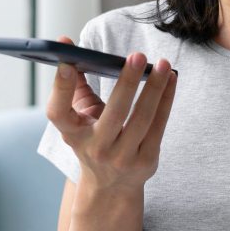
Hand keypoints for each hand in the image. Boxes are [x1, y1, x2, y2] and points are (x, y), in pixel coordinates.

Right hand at [45, 35, 177, 192]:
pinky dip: (166, 99)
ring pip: (142, 118)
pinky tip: (171, 79)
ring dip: (155, 88)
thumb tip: (67, 45)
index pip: (57, 112)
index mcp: (72, 134)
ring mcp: (122, 158)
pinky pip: (159, 125)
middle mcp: (95, 148)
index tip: (67, 63)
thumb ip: (73, 85)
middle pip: (114, 112)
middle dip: (127, 82)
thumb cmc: (93, 139)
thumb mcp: (77, 119)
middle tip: (138, 55)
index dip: (60, 88)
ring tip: (163, 63)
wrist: (110, 185)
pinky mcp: (146, 161)